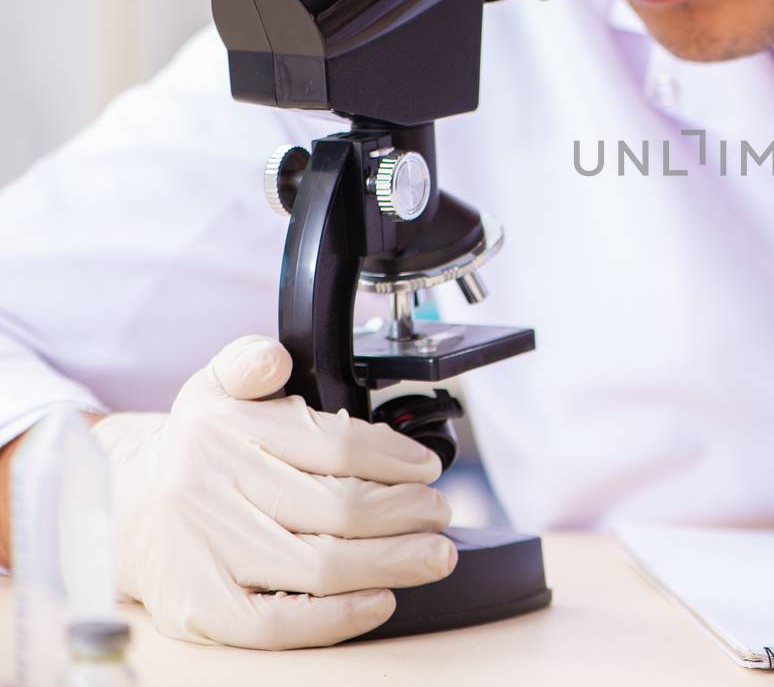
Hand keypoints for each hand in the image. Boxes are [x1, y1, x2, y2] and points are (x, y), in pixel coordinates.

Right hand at [91, 335, 455, 647]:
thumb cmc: (198, 450)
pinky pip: (279, 623)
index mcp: (224, 427)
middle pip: (337, 508)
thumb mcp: (216, 386)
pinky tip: (381, 599)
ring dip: (392, 563)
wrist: (124, 508)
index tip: (427, 468)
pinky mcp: (201, 608)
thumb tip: (273, 359)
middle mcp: (210, 488)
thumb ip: (249, 360)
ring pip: (318, 566)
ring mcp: (204, 552)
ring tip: (432, 554)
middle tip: (439, 514)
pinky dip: (339, 617)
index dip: (395, 459)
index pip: (334, 443)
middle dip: (407, 513)